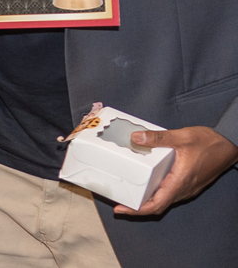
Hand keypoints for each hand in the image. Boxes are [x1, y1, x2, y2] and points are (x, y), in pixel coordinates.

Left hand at [114, 126, 237, 215]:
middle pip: (157, 205)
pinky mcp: (189, 183)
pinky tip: (147, 183)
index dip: (137, 210)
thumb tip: (136, 137)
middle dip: (137, 207)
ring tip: (129, 194)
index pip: (156, 205)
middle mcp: (183, 189)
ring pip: (164, 199)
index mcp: (179, 182)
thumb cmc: (211, 143)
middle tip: (119, 202)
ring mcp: (187, 187)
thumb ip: (158, 138)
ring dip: (147, 200)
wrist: (231, 145)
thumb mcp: (182, 137)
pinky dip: (156, 192)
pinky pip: (170, 192)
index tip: (121, 209)